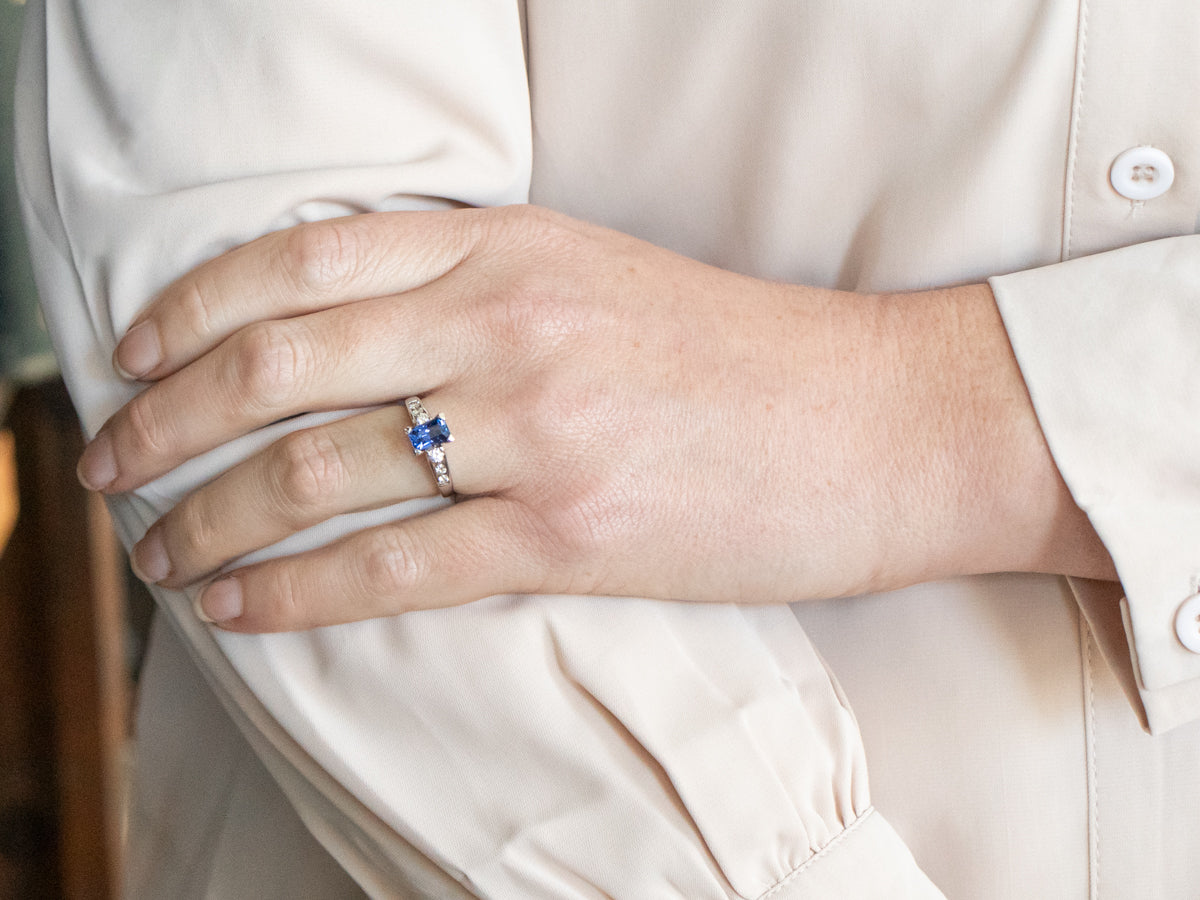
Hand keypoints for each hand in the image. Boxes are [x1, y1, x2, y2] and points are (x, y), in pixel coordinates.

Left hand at [79, 205, 1111, 630]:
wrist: (885, 419)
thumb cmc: (749, 355)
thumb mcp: (602, 278)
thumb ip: (482, 287)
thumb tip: (359, 337)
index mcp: (513, 244)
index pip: (304, 259)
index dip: (192, 310)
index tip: (133, 358)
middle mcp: (509, 322)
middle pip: (281, 363)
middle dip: (166, 420)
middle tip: (108, 463)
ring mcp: (539, 428)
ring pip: (317, 470)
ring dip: (211, 517)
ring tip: (159, 552)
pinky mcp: (574, 533)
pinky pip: (393, 566)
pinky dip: (295, 592)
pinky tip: (240, 609)